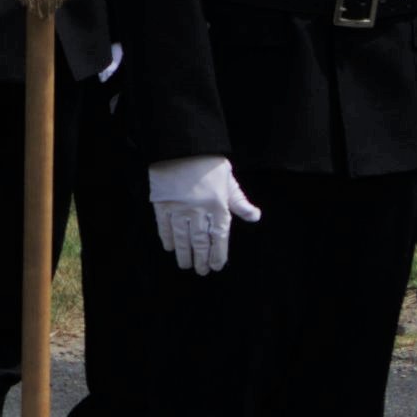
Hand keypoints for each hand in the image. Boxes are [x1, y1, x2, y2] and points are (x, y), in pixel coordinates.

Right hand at [149, 156, 259, 275]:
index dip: (218, 254)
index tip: (216, 266)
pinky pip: (164, 226)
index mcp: (218, 204)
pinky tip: (169, 247)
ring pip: (182, 237)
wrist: (182, 145)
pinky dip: (167, 238)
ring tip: (185, 265)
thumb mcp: (229, 180)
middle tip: (201, 271)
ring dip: (184, 253)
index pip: (219, 236)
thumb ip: (240, 202)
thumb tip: (255, 217)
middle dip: (201, 259)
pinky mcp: (162, 202)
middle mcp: (199, 209)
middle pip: (200, 241)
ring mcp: (178, 207)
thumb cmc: (209, 162)